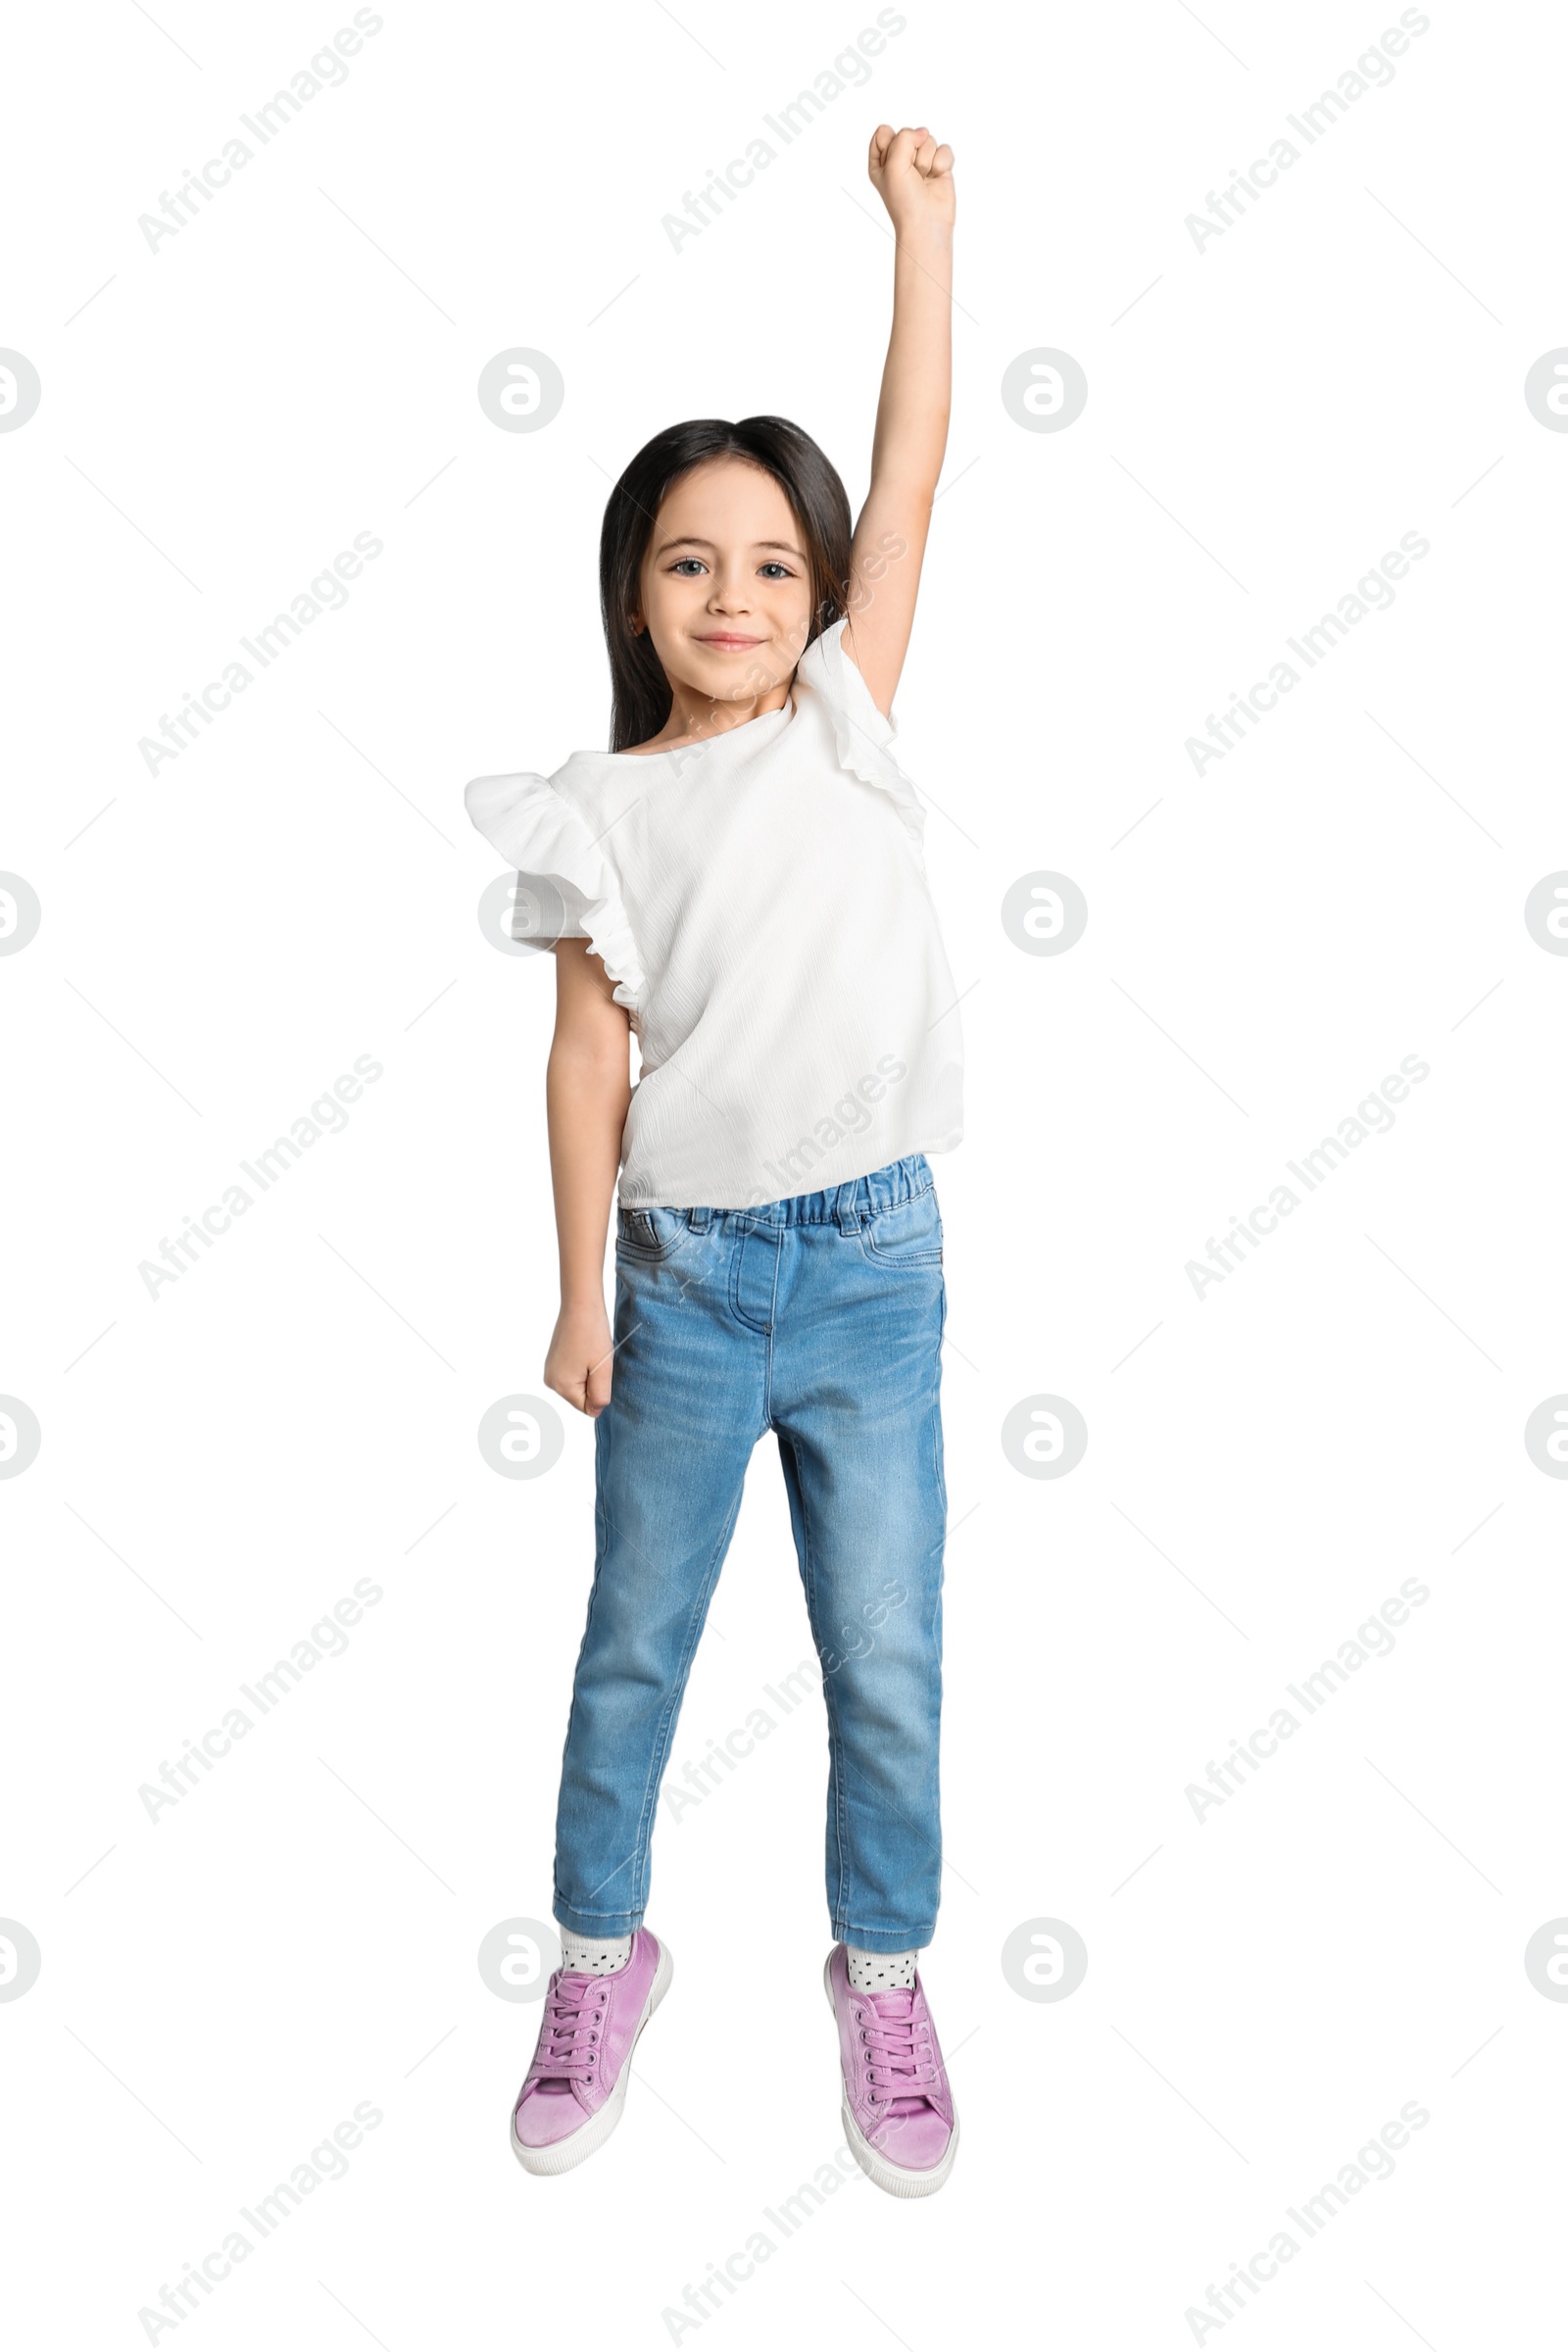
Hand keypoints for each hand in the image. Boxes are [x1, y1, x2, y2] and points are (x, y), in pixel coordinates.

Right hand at [545, 1299, 613, 1416]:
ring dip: (588, 1373)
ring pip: (577, 1385)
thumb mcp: (603, 1370)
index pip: (587, 1407)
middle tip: (597, 1360)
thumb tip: (595, 1411)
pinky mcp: (553, 1360)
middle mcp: (551, 1381)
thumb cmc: (592, 1335)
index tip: (600, 1369)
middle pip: (580, 1397)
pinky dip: (582, 1365)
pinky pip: (572, 1373)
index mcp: (562, 1386)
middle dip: (593, 1383)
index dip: (600, 1392)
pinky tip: (584, 1349)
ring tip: (590, 1353)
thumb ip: (600, 1396)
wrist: (580, 1306)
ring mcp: (550, 1370)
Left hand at [867, 123, 954, 233]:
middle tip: (911, 176)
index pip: (884, 132)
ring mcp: (920, 162)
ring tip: (923, 179)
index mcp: (881, 161)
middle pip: (908, 134)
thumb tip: (923, 133)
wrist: (926, 223)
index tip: (893, 165)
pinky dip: (941, 163)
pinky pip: (944, 149)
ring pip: (928, 140)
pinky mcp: (938, 166)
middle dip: (912, 154)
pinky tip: (936, 177)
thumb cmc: (905, 201)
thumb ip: (904, 138)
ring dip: (926, 161)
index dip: (891, 144)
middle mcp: (900, 159)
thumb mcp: (893, 165)